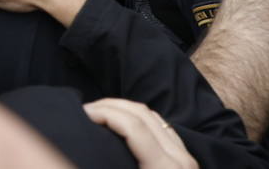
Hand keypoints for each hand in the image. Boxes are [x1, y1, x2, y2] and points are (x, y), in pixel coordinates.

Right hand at [83, 100, 198, 168]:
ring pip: (154, 117)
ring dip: (124, 109)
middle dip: (111, 106)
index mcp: (165, 168)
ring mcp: (185, 157)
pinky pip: (162, 128)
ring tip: (100, 114)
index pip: (133, 127)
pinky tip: (123, 124)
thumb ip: (114, 163)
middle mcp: (180, 158)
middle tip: (86, 109)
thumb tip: (87, 152)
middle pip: (143, 114)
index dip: (105, 114)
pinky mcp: (185, 160)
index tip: (82, 113)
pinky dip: (140, 119)